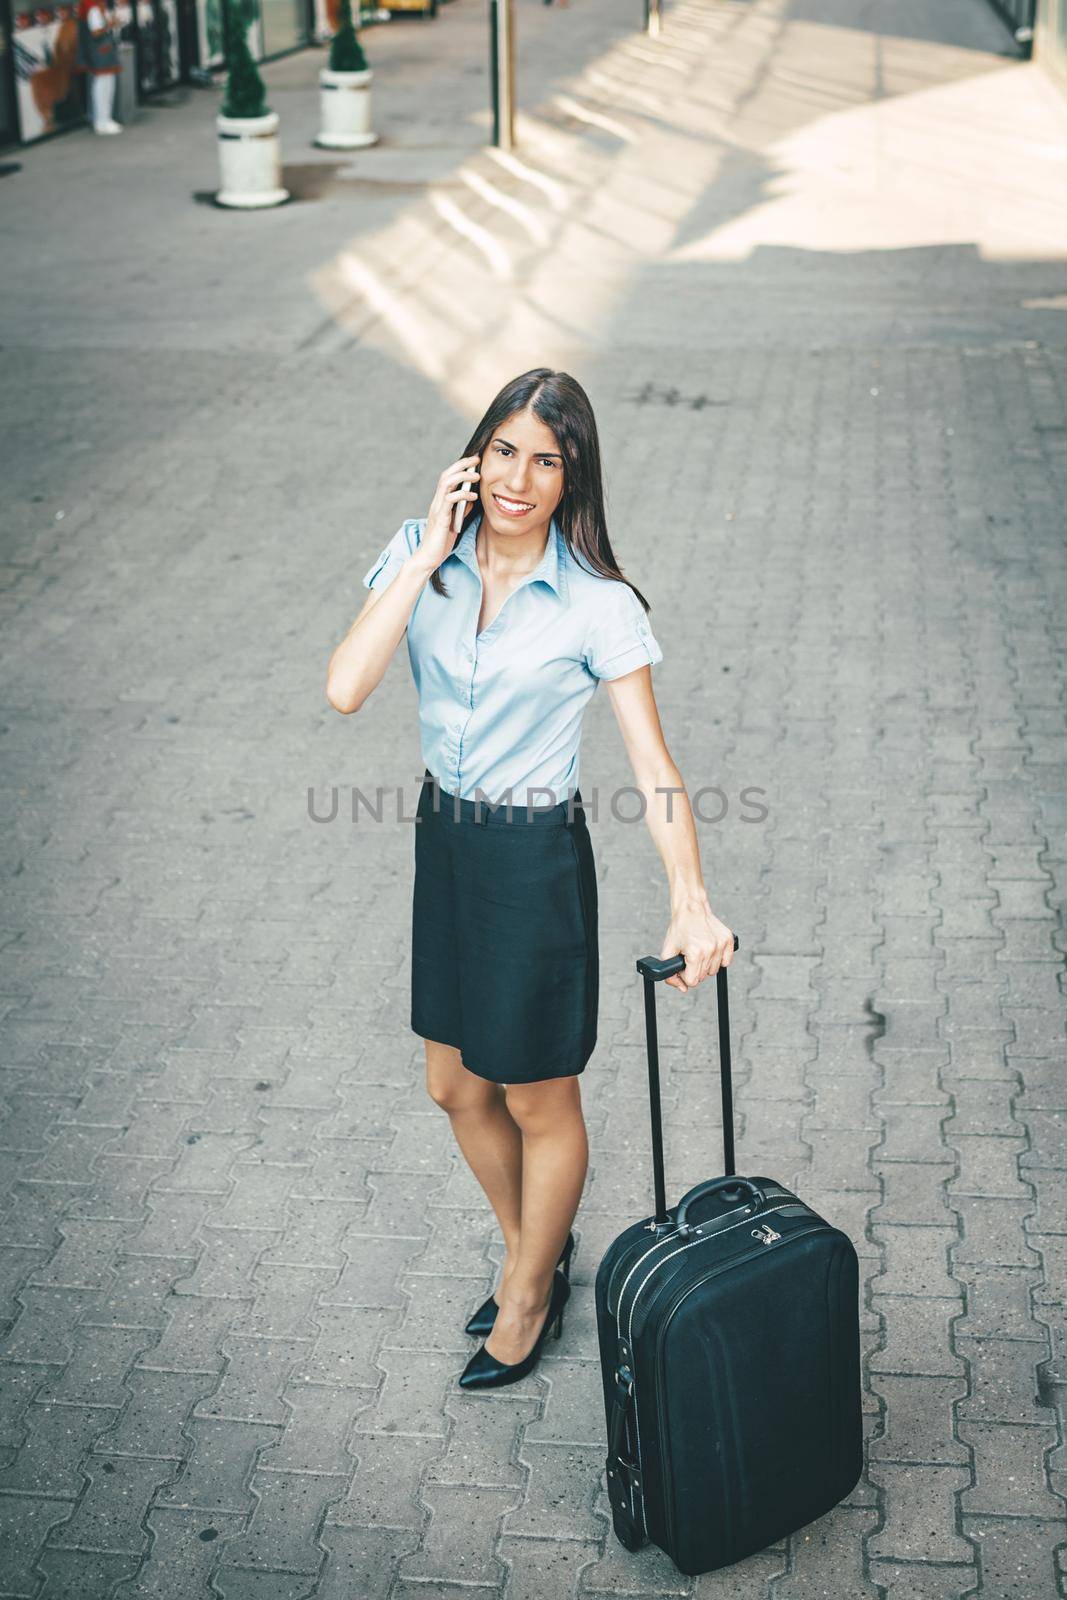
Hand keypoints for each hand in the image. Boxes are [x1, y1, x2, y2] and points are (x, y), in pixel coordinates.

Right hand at [420, 454, 480, 572]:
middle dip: (462, 464)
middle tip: (477, 459)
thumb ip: (461, 509)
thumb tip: (471, 498)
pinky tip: (473, 495)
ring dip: (463, 476)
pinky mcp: (440, 518)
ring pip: (446, 483)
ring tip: (477, 475)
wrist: (428, 558)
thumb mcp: (455, 522)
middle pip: (446, 474)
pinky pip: (450, 500)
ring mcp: (437, 509)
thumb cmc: (440, 542)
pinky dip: (463, 494)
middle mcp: (436, 502)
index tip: (474, 461)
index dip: (460, 467)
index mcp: (440, 502)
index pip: (448, 477)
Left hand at [661, 902, 733, 992]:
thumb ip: (670, 974)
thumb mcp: (667, 951)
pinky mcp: (728, 940)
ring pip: (714, 970)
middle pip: (703, 977)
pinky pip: (726, 961)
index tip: (683, 965)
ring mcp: (721, 945)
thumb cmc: (679, 929)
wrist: (691, 909)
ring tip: (698, 950)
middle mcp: (710, 949)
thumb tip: (683, 988)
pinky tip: (710, 950)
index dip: (684, 975)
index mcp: (695, 953)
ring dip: (705, 964)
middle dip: (694, 969)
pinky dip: (718, 959)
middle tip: (689, 955)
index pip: (692, 981)